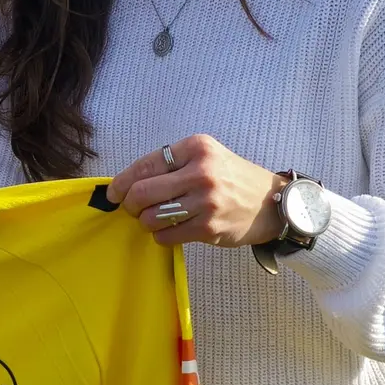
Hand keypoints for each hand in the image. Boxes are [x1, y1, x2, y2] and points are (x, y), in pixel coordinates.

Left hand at [106, 135, 289, 247]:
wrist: (271, 203)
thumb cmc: (231, 178)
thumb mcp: (205, 157)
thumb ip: (171, 165)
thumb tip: (126, 183)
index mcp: (196, 148)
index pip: (144, 165)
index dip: (122, 182)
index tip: (114, 193)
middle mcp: (201, 172)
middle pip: (142, 192)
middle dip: (129, 204)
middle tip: (132, 209)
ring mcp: (205, 201)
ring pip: (151, 217)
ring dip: (146, 222)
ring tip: (155, 219)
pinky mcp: (209, 227)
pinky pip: (166, 236)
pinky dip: (161, 236)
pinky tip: (171, 230)